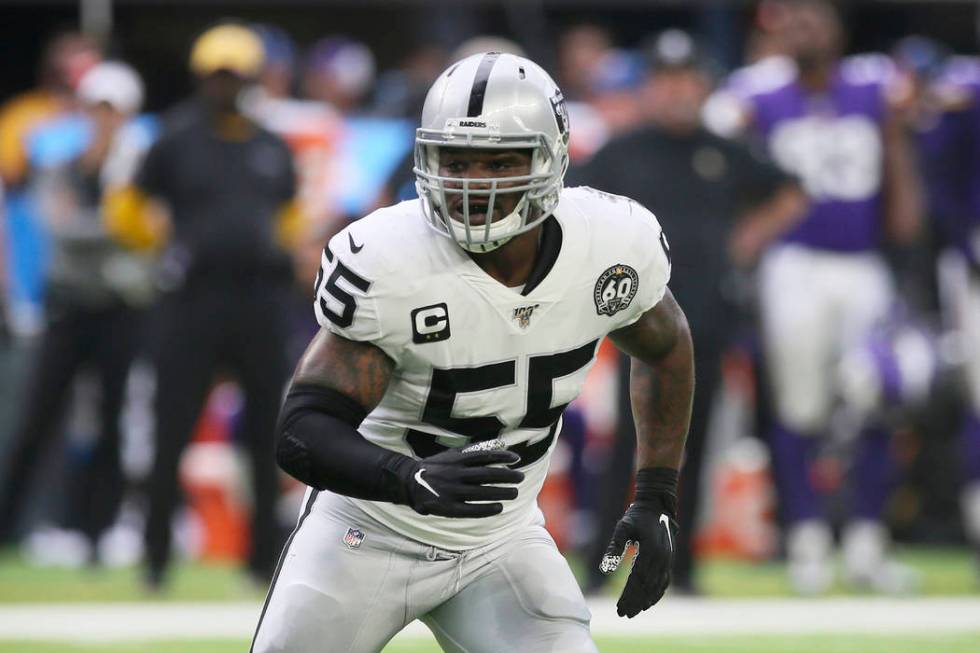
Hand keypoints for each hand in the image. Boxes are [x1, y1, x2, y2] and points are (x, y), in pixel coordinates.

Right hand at [402, 448, 523, 518]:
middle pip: (487, 474)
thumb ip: (470, 453)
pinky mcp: (448, 507)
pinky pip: (471, 509)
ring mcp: (452, 491)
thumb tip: (495, 448)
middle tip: (521, 478)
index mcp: (457, 459)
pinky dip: (486, 508)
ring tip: (514, 492)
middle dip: (507, 476)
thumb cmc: (435, 468)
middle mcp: (456, 473)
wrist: (409, 482)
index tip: (517, 459)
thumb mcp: (450, 455)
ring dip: (501, 492)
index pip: (484, 456)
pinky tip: (499, 507)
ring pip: (482, 492)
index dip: (502, 456)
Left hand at [600, 493, 676, 617]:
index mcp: (651, 552)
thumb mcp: (623, 527)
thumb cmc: (637, 515)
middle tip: (623, 615)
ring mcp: (667, 560)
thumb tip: (605, 569)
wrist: (657, 505)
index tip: (619, 608)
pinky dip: (657, 593)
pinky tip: (649, 602)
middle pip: (647, 588)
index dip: (628, 597)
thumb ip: (615, 547)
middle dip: (635, 603)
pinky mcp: (669, 560)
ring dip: (646, 601)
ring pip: (657, 587)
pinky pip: (664, 581)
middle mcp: (661, 559)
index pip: (637, 582)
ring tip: (634, 612)